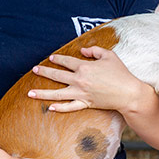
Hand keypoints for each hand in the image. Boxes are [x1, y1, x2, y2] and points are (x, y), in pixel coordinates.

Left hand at [27, 46, 143, 112]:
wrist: (128, 93)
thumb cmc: (121, 73)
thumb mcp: (109, 56)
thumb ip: (94, 51)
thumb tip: (82, 51)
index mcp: (85, 67)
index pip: (67, 61)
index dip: (58, 59)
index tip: (51, 58)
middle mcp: (80, 80)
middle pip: (57, 76)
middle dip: (44, 72)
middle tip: (35, 70)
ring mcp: (81, 93)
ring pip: (57, 94)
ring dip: (42, 93)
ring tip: (30, 93)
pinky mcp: (86, 104)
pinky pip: (70, 107)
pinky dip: (60, 108)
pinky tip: (50, 107)